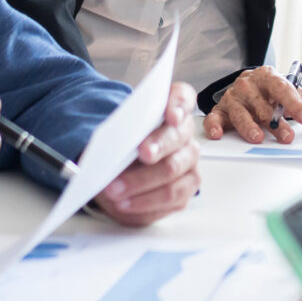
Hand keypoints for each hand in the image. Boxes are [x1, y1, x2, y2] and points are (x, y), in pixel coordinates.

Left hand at [94, 83, 198, 225]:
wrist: (117, 169)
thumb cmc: (119, 145)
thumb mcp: (113, 134)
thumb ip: (120, 132)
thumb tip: (114, 145)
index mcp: (170, 108)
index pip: (182, 97)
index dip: (178, 104)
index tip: (171, 116)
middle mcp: (184, 133)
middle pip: (178, 136)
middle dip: (159, 145)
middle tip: (142, 154)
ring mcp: (188, 161)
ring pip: (172, 170)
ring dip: (142, 181)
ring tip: (115, 190)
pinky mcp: (186, 188)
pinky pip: (170, 198)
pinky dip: (143, 202)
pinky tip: (124, 203)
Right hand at [202, 68, 301, 144]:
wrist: (247, 86)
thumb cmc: (271, 93)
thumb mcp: (292, 96)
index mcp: (268, 76)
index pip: (283, 89)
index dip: (295, 104)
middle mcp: (248, 84)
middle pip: (262, 105)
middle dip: (276, 123)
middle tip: (288, 136)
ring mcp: (233, 97)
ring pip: (240, 113)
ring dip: (249, 126)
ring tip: (258, 138)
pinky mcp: (219, 110)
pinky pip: (214, 118)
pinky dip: (214, 126)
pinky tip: (218, 134)